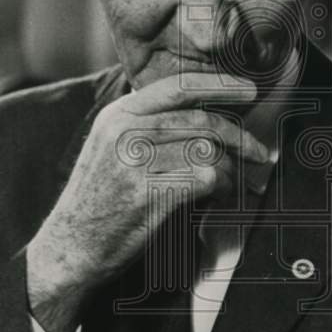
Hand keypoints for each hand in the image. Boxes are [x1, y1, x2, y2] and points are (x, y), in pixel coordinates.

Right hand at [26, 72, 269, 331]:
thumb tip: (204, 117)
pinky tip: (217, 198)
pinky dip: (221, 189)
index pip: (178, 86)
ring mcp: (135, 162)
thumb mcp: (110, 148)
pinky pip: (205, 179)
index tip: (248, 91)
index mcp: (118, 115)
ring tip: (232, 185)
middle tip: (259, 153)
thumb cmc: (99, 201)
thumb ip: (146, 126)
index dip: (219, 85)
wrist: (71, 246)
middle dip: (241, 137)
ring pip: (208, 151)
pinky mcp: (147, 194)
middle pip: (202, 120)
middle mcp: (125, 132)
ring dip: (231, 170)